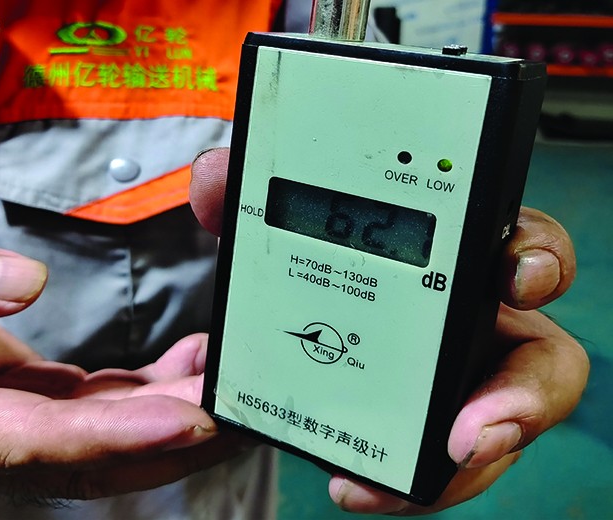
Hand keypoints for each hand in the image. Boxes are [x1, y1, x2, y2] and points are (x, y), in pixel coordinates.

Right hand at [0, 239, 236, 500]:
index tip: (195, 420)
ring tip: (238, 378)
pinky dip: (152, 388)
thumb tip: (24, 284)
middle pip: (99, 455)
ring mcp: (12, 423)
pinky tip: (189, 358)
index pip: (41, 442)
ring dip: (180, 413)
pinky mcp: (25, 400)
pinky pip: (101, 404)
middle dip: (182, 440)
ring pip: (111, 434)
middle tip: (254, 409)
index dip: (121, 437)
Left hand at [191, 148, 588, 514]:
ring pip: (492, 432)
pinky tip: (352, 484)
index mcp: (448, 260)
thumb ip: (243, 207)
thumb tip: (212, 179)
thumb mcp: (271, 241)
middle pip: (539, 363)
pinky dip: (402, 486)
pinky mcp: (423, 435)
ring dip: (459, 469)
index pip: (521, 246)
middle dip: (523, 400)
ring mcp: (454, 385)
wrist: (279, 341)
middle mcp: (467, 325)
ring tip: (381, 482)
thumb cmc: (301, 278)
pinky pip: (435, 468)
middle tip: (473, 433)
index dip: (539, 257)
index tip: (517, 276)